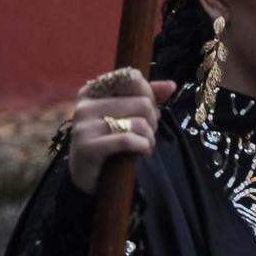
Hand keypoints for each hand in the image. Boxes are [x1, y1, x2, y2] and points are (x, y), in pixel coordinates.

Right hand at [66, 70, 174, 193]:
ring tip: (146, 144)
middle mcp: (85, 104)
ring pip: (138, 122)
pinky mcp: (87, 146)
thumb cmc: (107, 142)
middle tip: (148, 133)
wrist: (86, 176)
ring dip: (150, 137)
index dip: (150, 96)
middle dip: (153, 120)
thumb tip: (171, 85)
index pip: (133, 79)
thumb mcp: (126, 116)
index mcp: (92, 90)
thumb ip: (147, 97)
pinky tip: (143, 152)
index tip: (148, 113)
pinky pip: (127, 140)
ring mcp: (84, 125)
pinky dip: (143, 146)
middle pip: (142, 103)